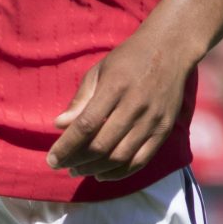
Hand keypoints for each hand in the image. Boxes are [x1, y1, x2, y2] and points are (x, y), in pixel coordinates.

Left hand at [47, 33, 195, 180]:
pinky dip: (120, 172)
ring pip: (120, 156)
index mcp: (115, 87)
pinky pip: (141, 160)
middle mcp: (135, 105)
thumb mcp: (99, 70)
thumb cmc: (128, 59)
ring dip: (95, 169)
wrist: (170, 48)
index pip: (86, 125)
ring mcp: (153, 119)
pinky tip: (103, 174)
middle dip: (78, 161)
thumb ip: (80, 100)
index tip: (52, 159)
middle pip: (102, 144)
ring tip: (78, 171)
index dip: (67, 146)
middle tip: (63, 166)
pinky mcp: (165, 129)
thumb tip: (59, 125)